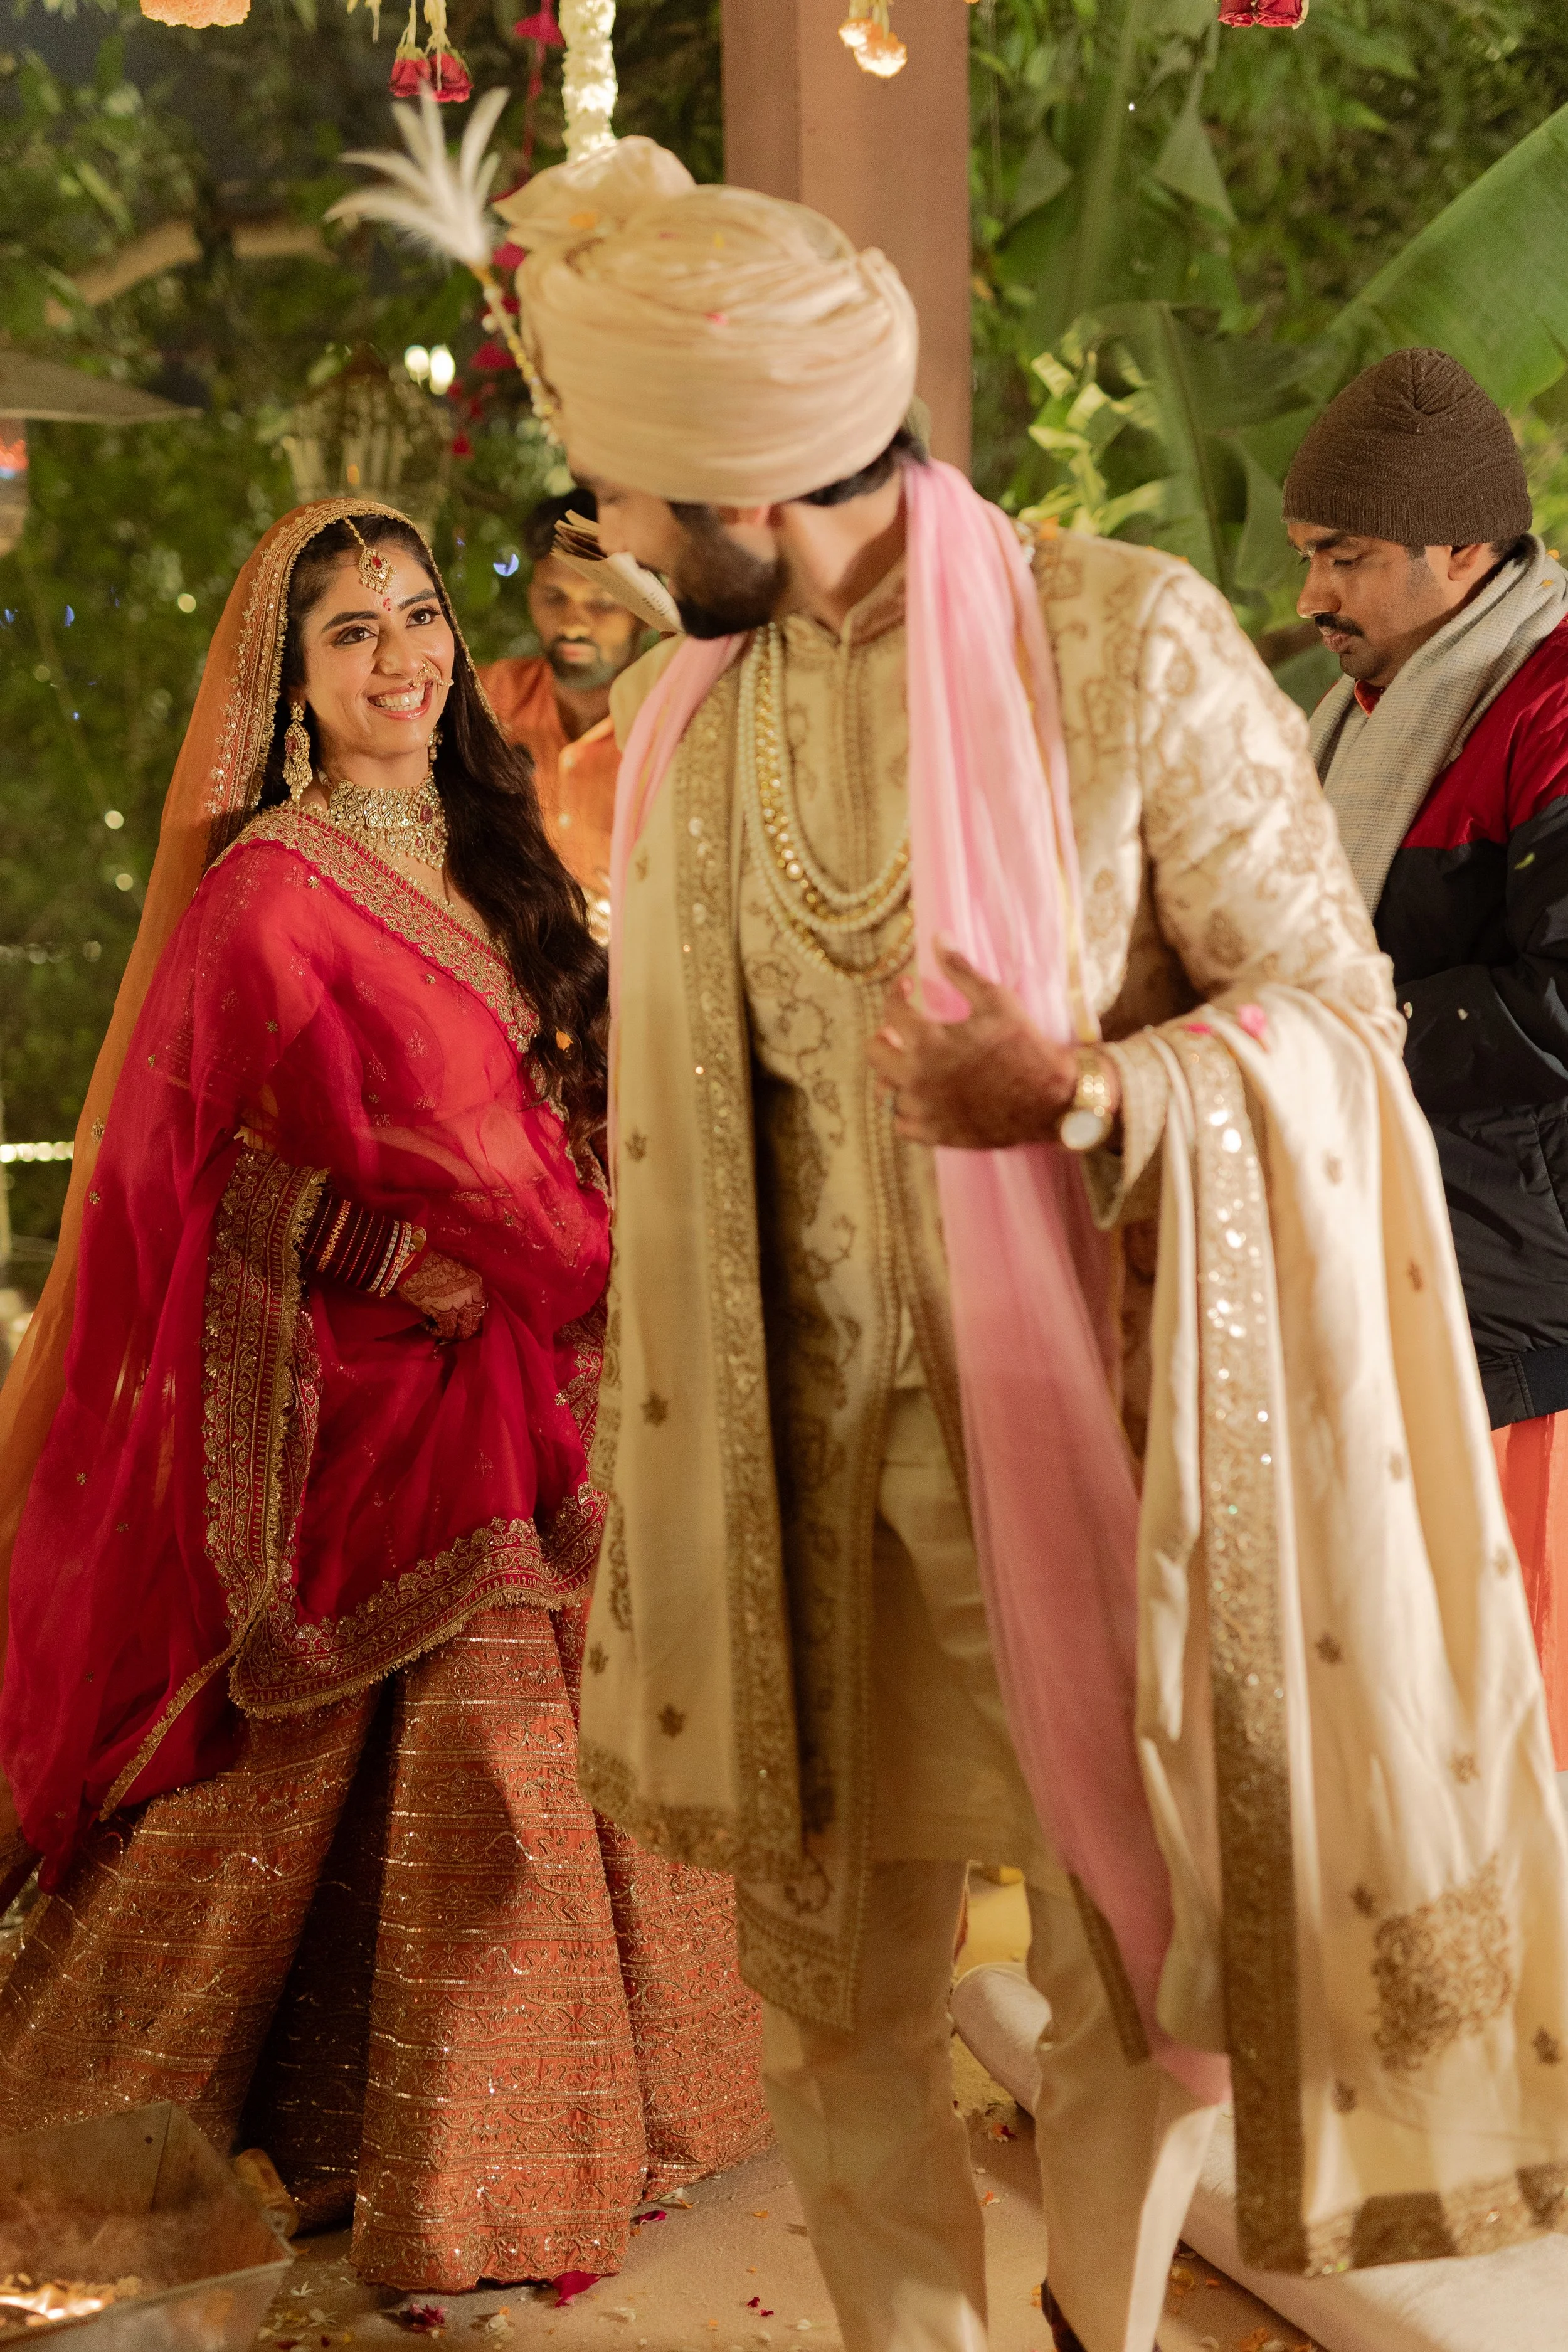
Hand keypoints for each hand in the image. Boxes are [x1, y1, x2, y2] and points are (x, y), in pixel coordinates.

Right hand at [398, 1247, 487, 1341]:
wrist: (413, 1263)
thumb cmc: (430, 1267)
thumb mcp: (456, 1277)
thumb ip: (463, 1292)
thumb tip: (461, 1310)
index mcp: (476, 1284)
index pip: (480, 1310)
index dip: (469, 1318)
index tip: (458, 1320)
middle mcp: (473, 1295)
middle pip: (474, 1323)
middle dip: (461, 1329)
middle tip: (449, 1328)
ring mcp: (461, 1304)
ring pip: (463, 1332)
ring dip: (451, 1333)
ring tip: (438, 1327)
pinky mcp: (446, 1313)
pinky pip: (446, 1331)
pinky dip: (436, 1332)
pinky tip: (427, 1325)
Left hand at [866, 940, 1115, 1149]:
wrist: (1051, 1097)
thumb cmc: (1025, 1045)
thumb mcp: (995, 1000)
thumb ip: (960, 969)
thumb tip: (938, 936)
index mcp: (928, 1042)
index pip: (891, 1011)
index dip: (896, 992)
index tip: (906, 987)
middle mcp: (917, 1078)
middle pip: (875, 1053)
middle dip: (886, 1036)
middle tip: (902, 1031)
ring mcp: (925, 1110)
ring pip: (887, 1091)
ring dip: (898, 1074)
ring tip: (916, 1064)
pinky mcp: (936, 1134)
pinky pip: (902, 1125)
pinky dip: (907, 1111)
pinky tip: (923, 1097)